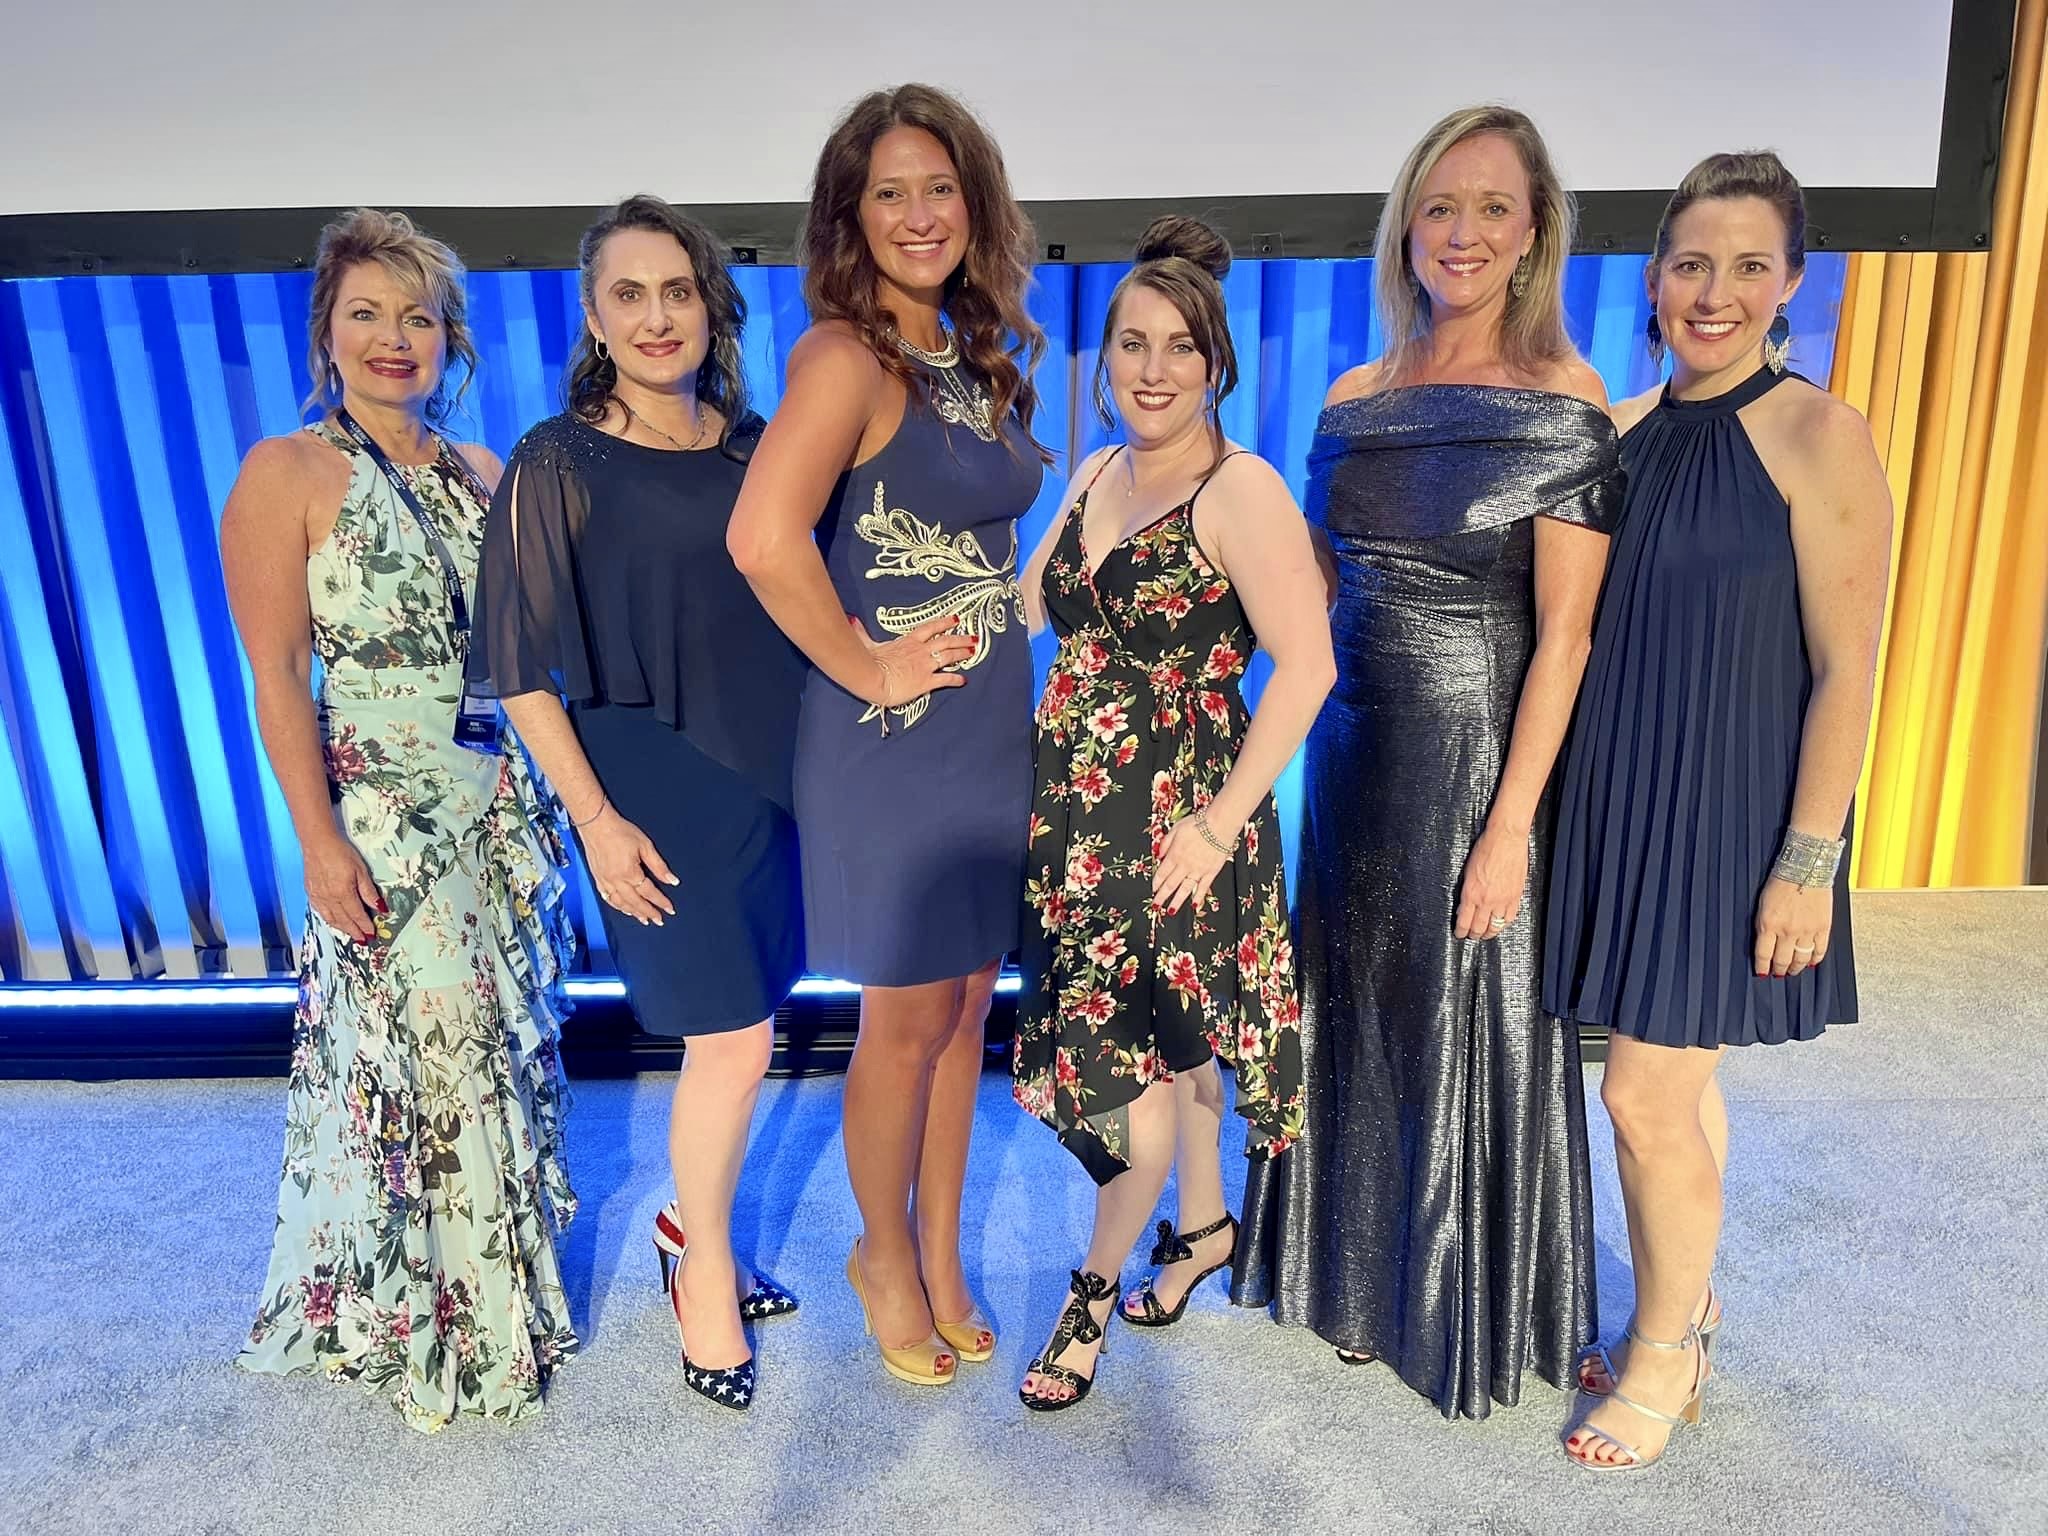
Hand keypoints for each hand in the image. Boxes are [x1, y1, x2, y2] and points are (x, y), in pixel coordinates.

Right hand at [304, 831, 382, 942]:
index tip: (371, 934)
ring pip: (331, 919)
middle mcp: (329, 899)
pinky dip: (329, 920)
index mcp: (343, 893)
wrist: (318, 843)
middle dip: (354, 931)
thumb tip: (379, 907)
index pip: (357, 915)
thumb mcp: (361, 870)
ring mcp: (318, 897)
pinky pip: (320, 912)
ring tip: (351, 934)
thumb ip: (369, 892)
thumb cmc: (340, 853)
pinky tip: (333, 921)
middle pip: (344, 920)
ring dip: (342, 929)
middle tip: (362, 940)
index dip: (364, 926)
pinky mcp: (311, 893)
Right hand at [580, 804, 677, 926]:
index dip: (661, 902)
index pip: (649, 893)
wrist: (595, 824)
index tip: (670, 909)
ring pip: (620, 904)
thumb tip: (672, 880)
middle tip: (659, 920)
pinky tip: (623, 909)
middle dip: (649, 912)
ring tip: (644, 919)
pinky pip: (607, 898)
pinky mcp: (597, 879)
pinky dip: (617, 906)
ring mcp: (605, 881)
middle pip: (635, 903)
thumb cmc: (619, 831)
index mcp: (629, 873)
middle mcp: (616, 881)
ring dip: (633, 913)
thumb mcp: (645, 845)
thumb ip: (659, 866)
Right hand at [857, 615, 977, 706]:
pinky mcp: (926, 681)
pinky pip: (945, 679)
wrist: (873, 678)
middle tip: (974, 638)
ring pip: (949, 656)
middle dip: (960, 639)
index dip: (944, 623)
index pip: (931, 628)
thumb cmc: (869, 661)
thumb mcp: (867, 644)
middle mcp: (921, 651)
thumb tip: (852, 620)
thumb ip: (862, 633)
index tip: (956, 619)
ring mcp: (925, 666)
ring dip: (962, 653)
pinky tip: (964, 680)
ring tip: (973, 651)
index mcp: (909, 641)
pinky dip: (955, 679)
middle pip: (945, 641)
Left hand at [1152, 810, 1236, 915]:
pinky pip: (1203, 888)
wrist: (1219, 825)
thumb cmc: (1199, 823)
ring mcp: (1198, 870)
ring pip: (1185, 889)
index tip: (1152, 889)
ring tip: (1171, 911)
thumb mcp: (1176, 828)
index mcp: (1174, 855)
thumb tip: (1158, 854)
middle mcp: (1185, 865)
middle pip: (1170, 884)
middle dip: (1162, 896)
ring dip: (1177, 901)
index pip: (1162, 872)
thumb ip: (1165, 843)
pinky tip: (1194, 905)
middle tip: (1156, 905)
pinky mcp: (1211, 872)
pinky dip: (1198, 897)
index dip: (1156, 882)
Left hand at [1454, 821, 1527, 940]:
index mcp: (1471, 893)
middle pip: (1479, 927)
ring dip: (1490, 932)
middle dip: (1474, 934)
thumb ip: (1466, 890)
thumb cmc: (1486, 848)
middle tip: (1472, 936)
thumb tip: (1464, 906)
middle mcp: (1486, 900)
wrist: (1506, 839)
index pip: (1464, 921)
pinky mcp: (1516, 896)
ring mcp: (1503, 900)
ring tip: (1486, 934)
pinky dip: (1505, 923)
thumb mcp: (1467, 871)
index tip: (1459, 934)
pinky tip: (1501, 923)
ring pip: (1496, 926)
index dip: (1461, 931)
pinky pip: (1510, 917)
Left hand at [1755, 877, 1832, 977]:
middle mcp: (1787, 931)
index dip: (1762, 967)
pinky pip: (1820, 950)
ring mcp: (1807, 930)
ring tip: (1793, 970)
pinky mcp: (1823, 927)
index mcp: (1768, 924)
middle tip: (1778, 974)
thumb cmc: (1781, 881)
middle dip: (1779, 970)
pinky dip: (1815, 959)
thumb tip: (1764, 944)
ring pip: (1801, 959)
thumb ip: (1763, 926)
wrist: (1805, 867)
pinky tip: (1811, 962)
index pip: (1763, 955)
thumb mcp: (1762, 904)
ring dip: (1796, 968)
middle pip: (1782, 961)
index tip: (1762, 972)